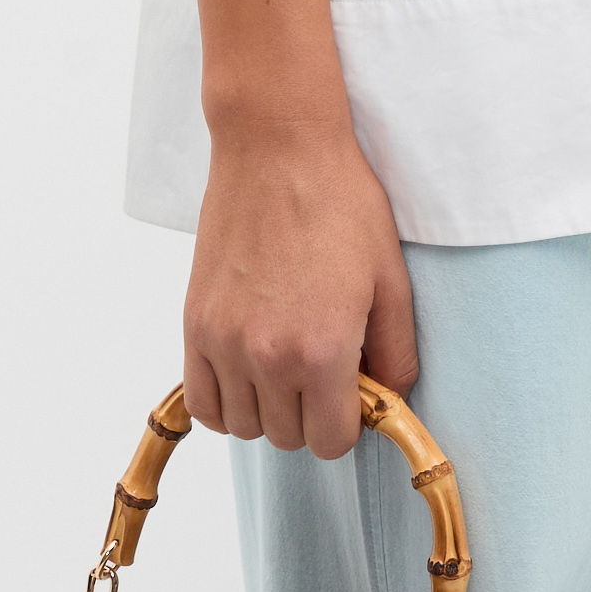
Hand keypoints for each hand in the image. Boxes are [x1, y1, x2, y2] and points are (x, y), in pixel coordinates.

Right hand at [183, 112, 417, 460]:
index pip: (331, 441)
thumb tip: (389, 399)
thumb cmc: (340, 204)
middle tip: (325, 371)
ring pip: (244, 427)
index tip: (353, 393)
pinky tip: (249, 374)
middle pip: (287, 438)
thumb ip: (396, 352)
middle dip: (312, 416)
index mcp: (322, 350)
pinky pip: (202, 403)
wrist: (278, 150)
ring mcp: (223, 343)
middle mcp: (267, 357)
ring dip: (269, 410)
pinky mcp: (194, 325)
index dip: (349, 424)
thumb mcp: (390, 278)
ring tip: (288, 366)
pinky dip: (226, 402)